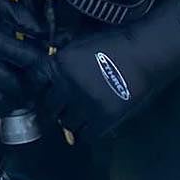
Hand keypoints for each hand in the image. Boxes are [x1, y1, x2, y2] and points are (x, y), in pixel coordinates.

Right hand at [0, 0, 45, 118]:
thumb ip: (24, 18)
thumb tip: (45, 34)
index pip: (27, 61)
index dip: (44, 64)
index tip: (50, 65)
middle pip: (16, 87)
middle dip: (32, 86)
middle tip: (39, 83)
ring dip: (15, 102)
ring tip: (24, 96)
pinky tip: (3, 103)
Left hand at [36, 3, 179, 138]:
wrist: (144, 52)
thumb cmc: (114, 43)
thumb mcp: (79, 43)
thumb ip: (61, 58)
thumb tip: (47, 70)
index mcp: (60, 64)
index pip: (34, 82)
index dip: (37, 88)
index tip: (43, 92)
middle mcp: (68, 85)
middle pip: (49, 107)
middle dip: (55, 107)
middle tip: (65, 106)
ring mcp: (86, 104)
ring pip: (66, 124)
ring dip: (71, 120)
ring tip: (82, 114)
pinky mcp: (104, 118)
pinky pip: (86, 136)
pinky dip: (87, 133)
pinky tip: (92, 125)